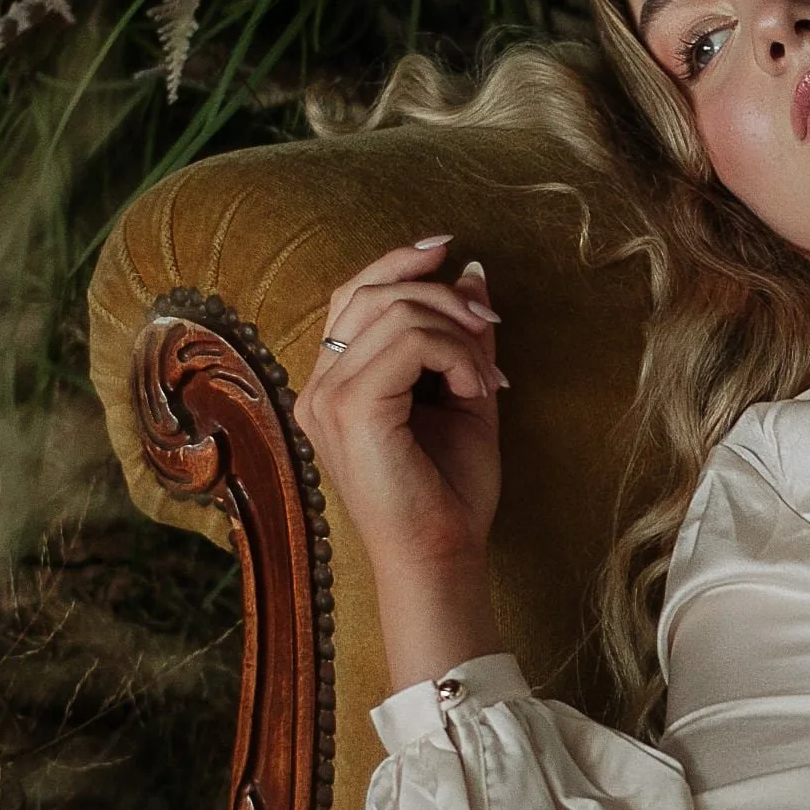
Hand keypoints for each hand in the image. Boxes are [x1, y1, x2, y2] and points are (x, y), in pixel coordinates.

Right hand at [293, 236, 505, 687]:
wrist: (442, 559)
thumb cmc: (449, 493)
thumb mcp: (462, 395)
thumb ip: (461, 337)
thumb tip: (472, 270)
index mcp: (333, 385)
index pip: (351, 295)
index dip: (398, 263)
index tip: (450, 250)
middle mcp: (317, 387)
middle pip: (372, 292)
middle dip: (443, 296)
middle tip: (492, 328)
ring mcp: (326, 397)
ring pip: (395, 311)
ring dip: (459, 332)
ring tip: (490, 376)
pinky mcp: (351, 408)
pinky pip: (411, 342)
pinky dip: (457, 355)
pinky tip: (477, 389)